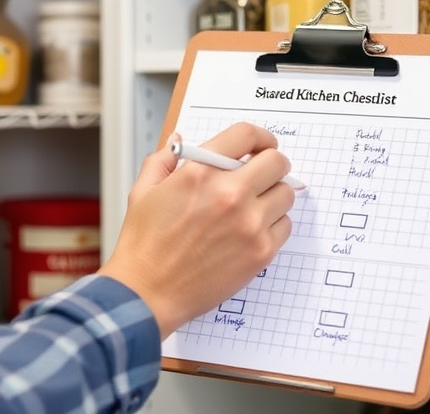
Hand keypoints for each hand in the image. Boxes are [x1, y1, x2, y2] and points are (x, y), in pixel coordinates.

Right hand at [98, 122, 295, 338]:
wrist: (147, 293)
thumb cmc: (143, 246)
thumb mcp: (143, 192)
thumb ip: (164, 160)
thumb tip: (180, 140)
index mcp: (200, 172)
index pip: (247, 135)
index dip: (259, 137)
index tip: (261, 145)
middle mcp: (229, 194)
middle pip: (277, 162)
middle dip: (272, 164)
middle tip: (263, 175)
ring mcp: (249, 224)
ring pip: (286, 194)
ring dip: (273, 195)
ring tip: (254, 206)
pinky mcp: (260, 252)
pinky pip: (285, 226)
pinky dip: (273, 225)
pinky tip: (252, 231)